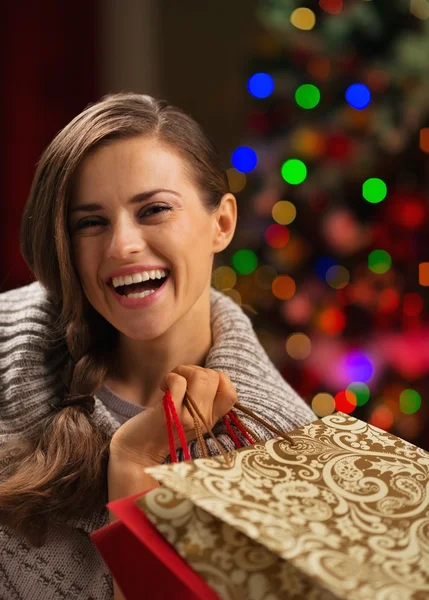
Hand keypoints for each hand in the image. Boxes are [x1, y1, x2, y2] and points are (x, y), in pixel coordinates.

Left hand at [109, 365, 237, 465]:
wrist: (135, 454)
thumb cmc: (159, 429)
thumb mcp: (189, 418)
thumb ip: (200, 402)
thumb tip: (206, 374)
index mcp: (210, 420)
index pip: (231, 394)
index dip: (218, 379)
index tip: (198, 384)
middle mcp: (203, 420)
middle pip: (214, 377)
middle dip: (195, 370)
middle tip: (180, 381)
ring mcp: (188, 418)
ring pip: (200, 376)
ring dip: (182, 371)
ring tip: (171, 383)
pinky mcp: (170, 414)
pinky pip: (178, 381)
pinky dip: (169, 377)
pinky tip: (163, 388)